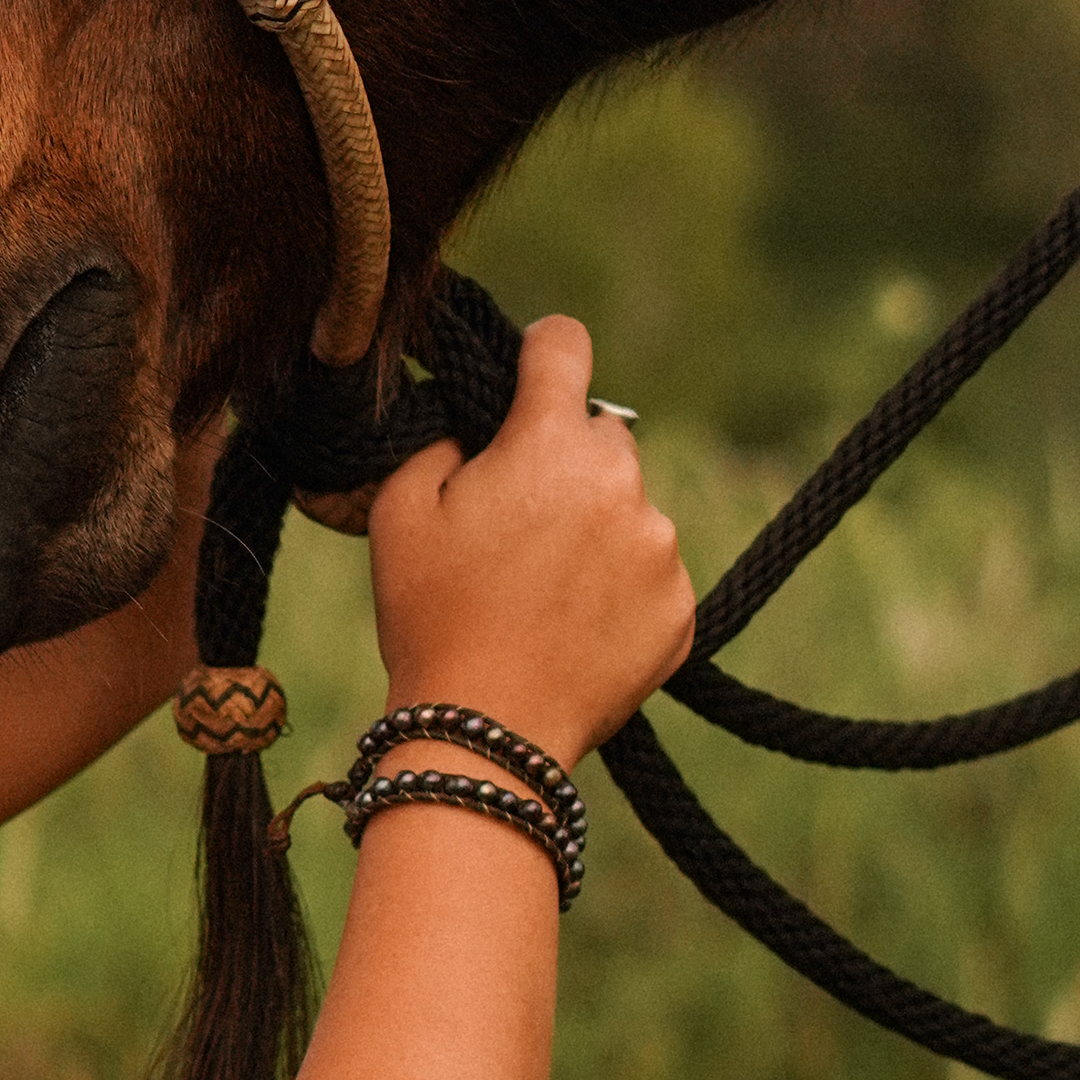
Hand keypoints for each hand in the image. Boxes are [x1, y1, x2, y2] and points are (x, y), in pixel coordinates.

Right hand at [362, 316, 691, 764]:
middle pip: (601, 435)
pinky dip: (618, 587)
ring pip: (628, 507)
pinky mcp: (681, 608)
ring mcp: (659, 547)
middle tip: (514, 523)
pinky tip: (570, 625)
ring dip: (594, 527)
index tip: (530, 375)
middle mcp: (620, 482)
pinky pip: (650, 571)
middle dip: (563, 461)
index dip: (541, 353)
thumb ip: (443, 438)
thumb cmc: (432, 617)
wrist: (486, 733)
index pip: (565, 345)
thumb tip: (476, 427)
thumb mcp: (398, 508)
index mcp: (549, 444)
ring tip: (540, 590)